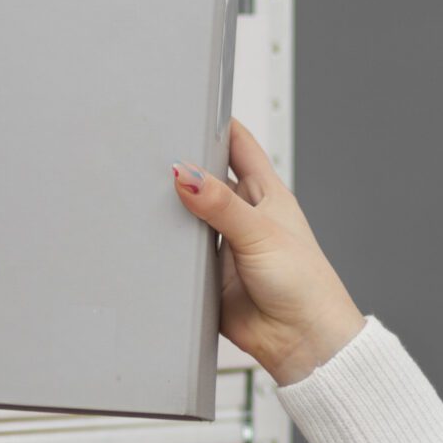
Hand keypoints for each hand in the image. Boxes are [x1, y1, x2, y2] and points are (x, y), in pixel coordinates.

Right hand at [170, 117, 366, 385]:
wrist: (300, 341)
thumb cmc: (303, 284)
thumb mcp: (260, 233)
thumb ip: (221, 204)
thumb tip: (186, 175)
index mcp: (264, 193)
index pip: (238, 145)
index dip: (217, 122)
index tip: (190, 102)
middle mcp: (241, 215)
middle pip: (205, 178)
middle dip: (181, 166)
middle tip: (149, 151)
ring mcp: (222, 245)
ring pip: (187, 217)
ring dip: (170, 211)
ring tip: (139, 193)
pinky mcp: (206, 276)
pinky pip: (178, 257)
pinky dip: (164, 250)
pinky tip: (146, 240)